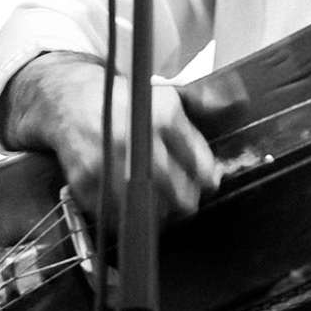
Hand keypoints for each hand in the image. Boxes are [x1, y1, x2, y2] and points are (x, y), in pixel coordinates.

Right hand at [0, 53, 221, 227]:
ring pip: (143, 204)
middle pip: (172, 186)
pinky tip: (133, 212)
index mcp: (161, 117)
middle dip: (186, 200)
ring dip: (158, 215)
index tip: (210, 184)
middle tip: (189, 204)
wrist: (72, 100)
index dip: (206, 176)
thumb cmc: (127, 101)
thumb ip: (203, 102)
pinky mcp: (85, 180)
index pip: (195, 158)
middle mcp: (135, 140)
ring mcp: (108, 162)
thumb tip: (237, 104)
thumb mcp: (166, 93)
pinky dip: (125, 218)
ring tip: (164, 212)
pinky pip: (112, 213)